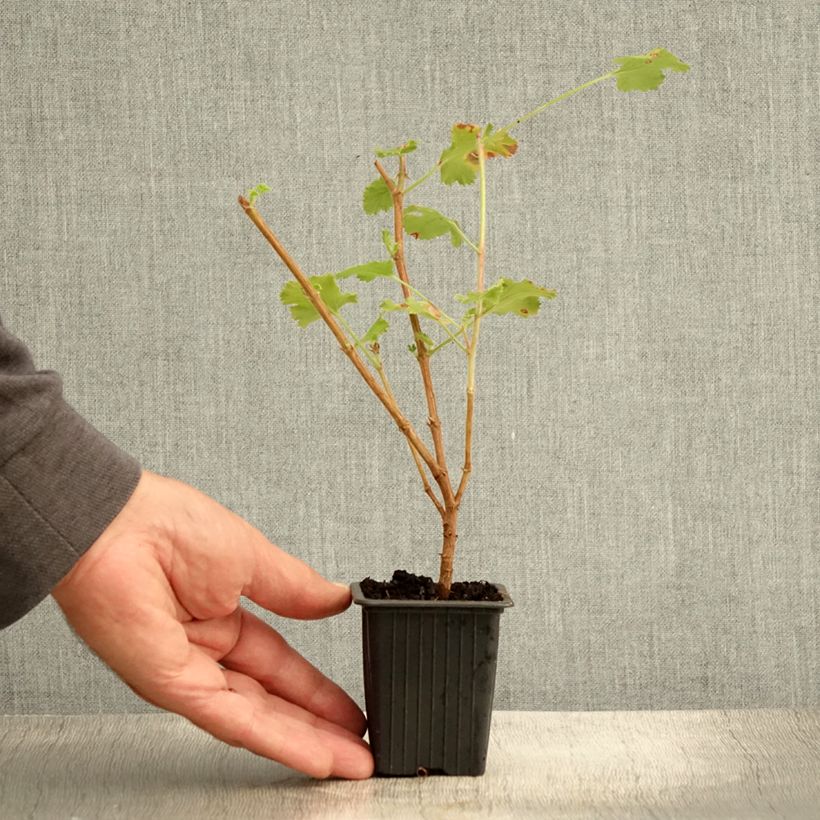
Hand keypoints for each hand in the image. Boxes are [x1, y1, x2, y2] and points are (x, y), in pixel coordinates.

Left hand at [51, 469, 372, 778]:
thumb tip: (336, 598)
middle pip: (272, 700)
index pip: (279, 665)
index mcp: (222, 614)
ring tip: (348, 761)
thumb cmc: (165, 525)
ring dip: (306, 742)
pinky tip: (310, 752)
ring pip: (257, 718)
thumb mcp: (253, 557)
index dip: (317, 689)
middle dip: (319, 726)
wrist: (116, 524)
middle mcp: (205, 650)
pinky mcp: (172, 687)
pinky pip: (232, 718)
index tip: (350, 707)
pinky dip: (275, 739)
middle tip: (359, 748)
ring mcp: (188, 673)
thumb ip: (296, 589)